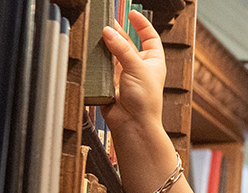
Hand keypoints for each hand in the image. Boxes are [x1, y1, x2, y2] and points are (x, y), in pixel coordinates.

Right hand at [100, 9, 166, 133]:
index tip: (132, 13)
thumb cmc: (145, 101)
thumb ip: (121, 49)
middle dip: (118, 31)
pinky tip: (94, 49)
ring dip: (106, 44)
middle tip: (106, 20)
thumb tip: (109, 32)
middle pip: (128, 42)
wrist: (132, 123)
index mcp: (153, 61)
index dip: (142, 24)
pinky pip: (103, 65)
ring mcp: (124, 73)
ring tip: (98, 32)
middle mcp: (139, 65)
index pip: (149, 36)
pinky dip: (98, 58)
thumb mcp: (137, 68)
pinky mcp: (111, 81)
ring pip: (113, 52)